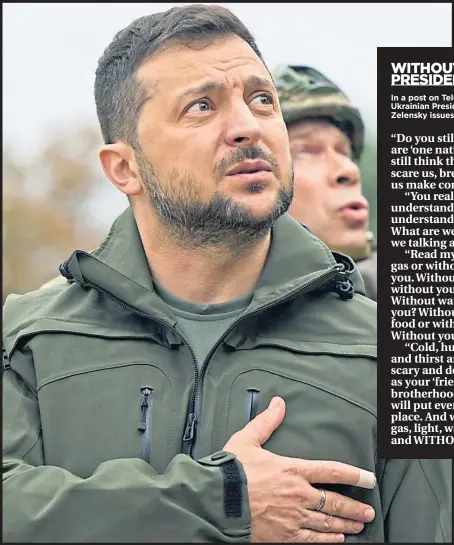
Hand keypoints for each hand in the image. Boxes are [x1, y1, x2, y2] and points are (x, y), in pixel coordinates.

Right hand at [223, 397, 375, 542]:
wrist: (217, 502)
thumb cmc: (232, 471)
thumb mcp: (248, 439)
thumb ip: (266, 422)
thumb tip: (279, 403)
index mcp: (292, 470)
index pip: (331, 471)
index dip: (353, 474)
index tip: (368, 478)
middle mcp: (299, 495)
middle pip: (335, 502)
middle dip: (355, 507)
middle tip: (369, 510)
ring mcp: (293, 518)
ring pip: (327, 523)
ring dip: (346, 524)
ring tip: (359, 525)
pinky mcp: (284, 537)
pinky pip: (312, 540)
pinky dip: (327, 540)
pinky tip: (337, 540)